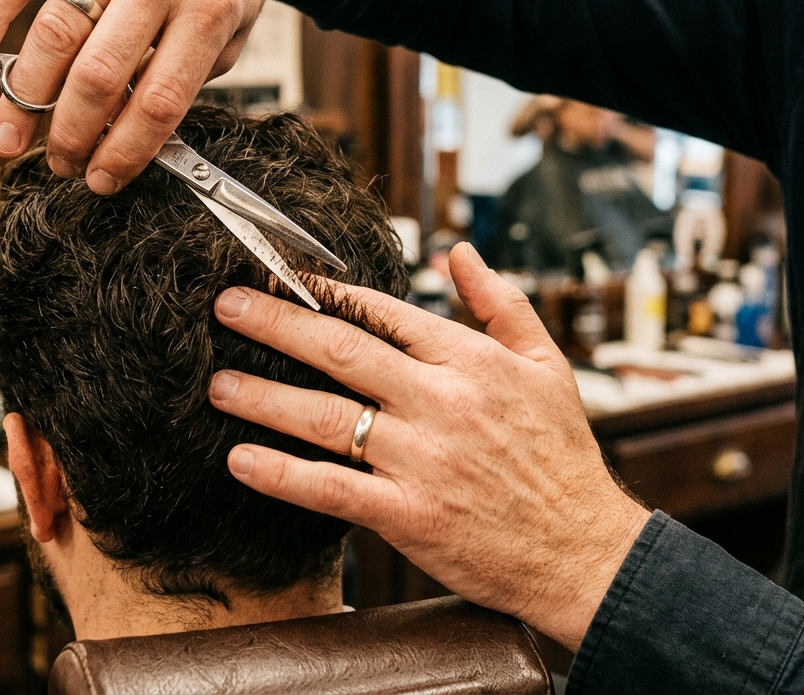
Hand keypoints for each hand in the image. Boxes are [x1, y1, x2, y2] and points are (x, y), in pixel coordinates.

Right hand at [0, 0, 304, 192]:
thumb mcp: (231, 29)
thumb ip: (181, 76)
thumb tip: (118, 131)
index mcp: (209, 6)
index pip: (157, 101)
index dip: (125, 151)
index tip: (103, 180)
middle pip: (99, 75)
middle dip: (72, 133)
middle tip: (60, 164)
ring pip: (55, 34)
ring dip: (26, 96)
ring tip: (8, 139)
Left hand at [209, 243, 650, 649]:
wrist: (585, 552)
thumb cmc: (563, 458)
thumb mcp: (546, 365)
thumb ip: (500, 303)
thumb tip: (458, 252)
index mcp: (472, 361)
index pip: (384, 312)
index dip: (325, 292)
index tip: (282, 277)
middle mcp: (442, 402)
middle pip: (341, 351)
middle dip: (275, 324)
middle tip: (226, 307)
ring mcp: (422, 459)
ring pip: (325, 417)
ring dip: (262, 397)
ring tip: (218, 384)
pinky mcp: (408, 515)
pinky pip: (329, 489)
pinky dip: (281, 474)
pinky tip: (241, 460)